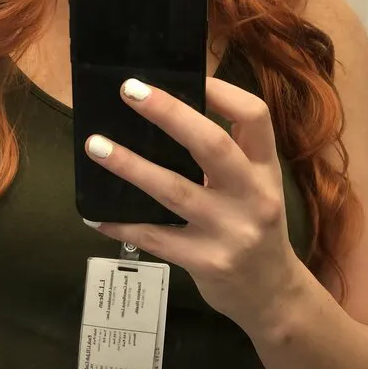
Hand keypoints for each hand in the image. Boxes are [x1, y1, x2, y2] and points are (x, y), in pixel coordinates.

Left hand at [83, 77, 303, 333]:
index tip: (188, 74)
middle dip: (169, 114)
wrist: (272, 294)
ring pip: (174, 190)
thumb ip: (225, 156)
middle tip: (128, 90)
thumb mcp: (255, 186)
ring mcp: (231, 231)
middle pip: (212, 145)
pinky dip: (123, 224)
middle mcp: (254, 196)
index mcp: (266, 168)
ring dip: (130, 165)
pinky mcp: (207, 262)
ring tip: (95, 145)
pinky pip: (156, 238)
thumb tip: (162, 114)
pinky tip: (95, 214)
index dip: (221, 91)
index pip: (255, 116)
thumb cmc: (254, 227)